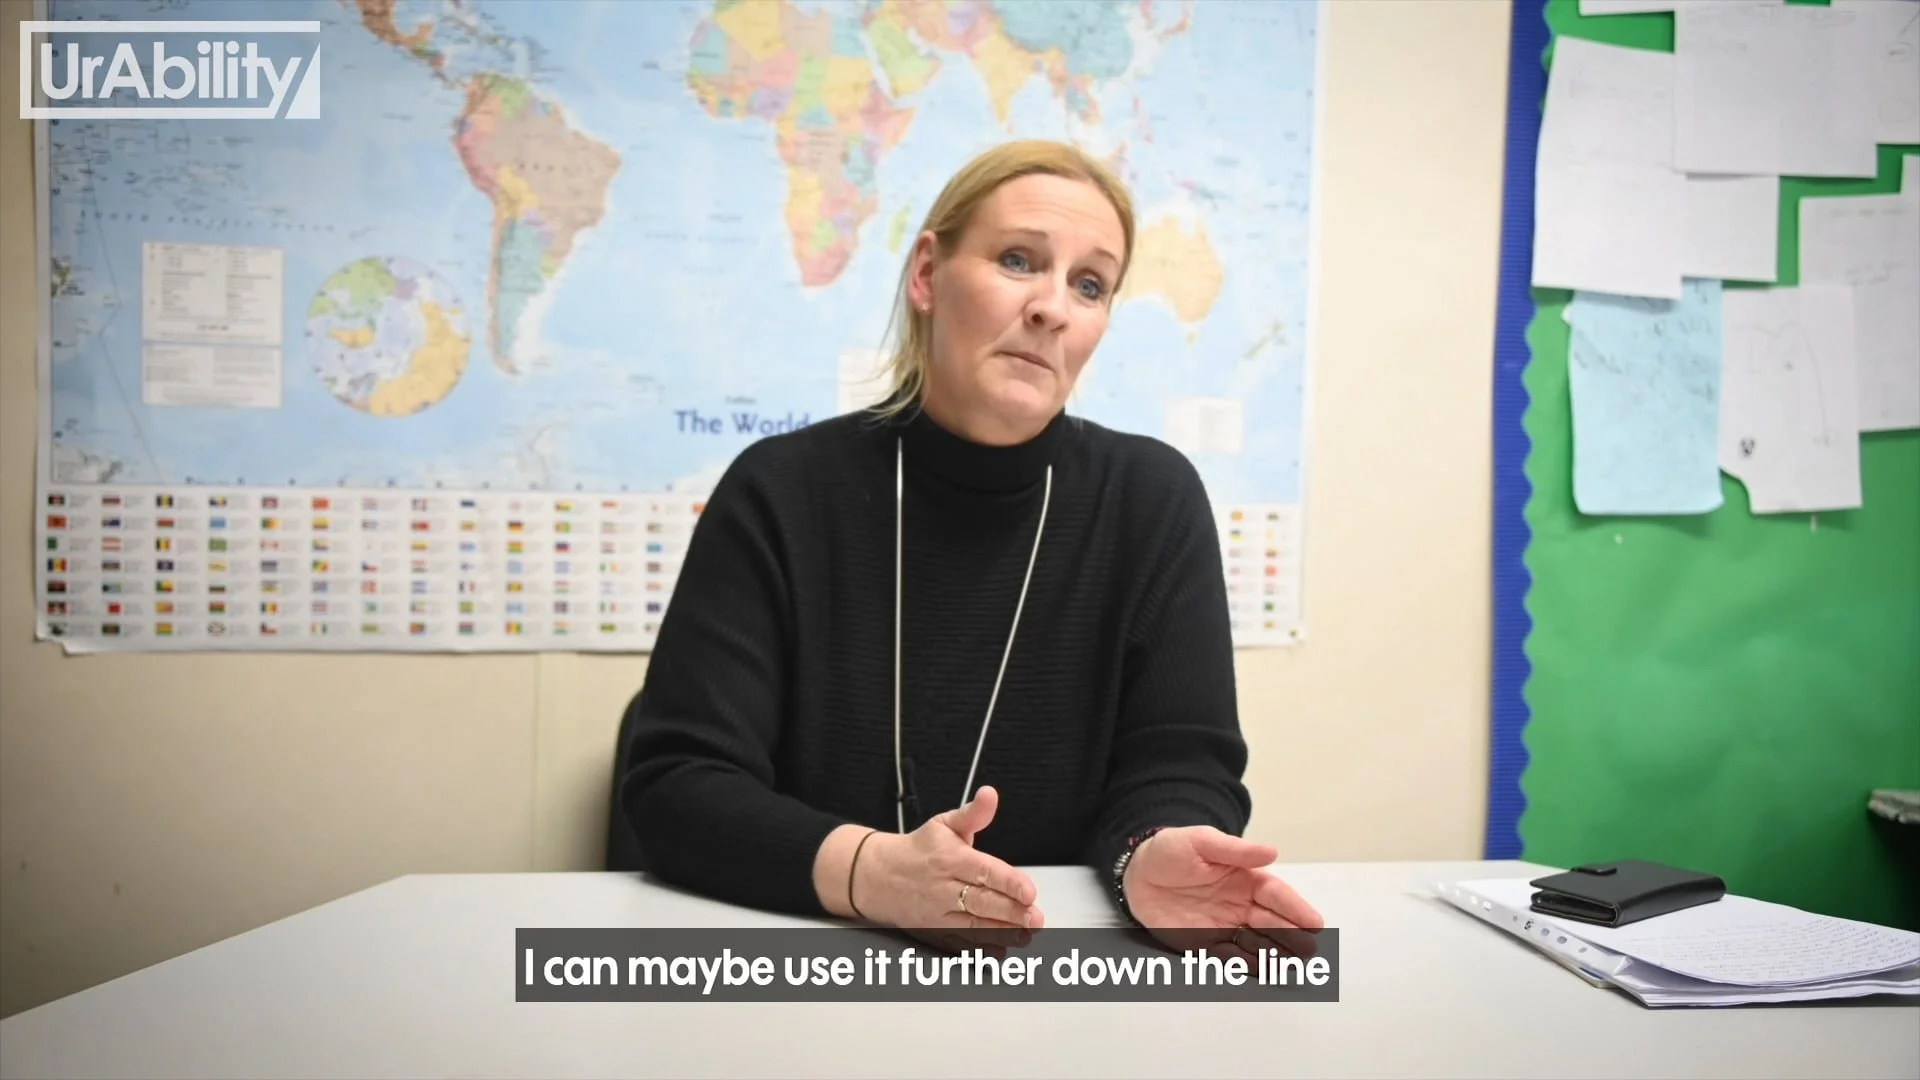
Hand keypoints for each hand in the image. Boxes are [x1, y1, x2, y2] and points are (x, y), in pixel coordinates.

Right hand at [853, 786, 1043, 952]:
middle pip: (981, 902)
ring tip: (1025, 935)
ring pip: (972, 926)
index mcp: (949, 858)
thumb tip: (990, 795)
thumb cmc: (918, 850)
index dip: (1008, 882)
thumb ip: (973, 813)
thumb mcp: (944, 824)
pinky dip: (979, 950)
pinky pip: (958, 944)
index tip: (1029, 891)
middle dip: (1011, 912)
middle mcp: (943, 887)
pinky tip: (999, 951)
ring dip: (1002, 933)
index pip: (983, 871)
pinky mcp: (934, 931)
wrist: (878, 875)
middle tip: (1035, 918)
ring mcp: (937, 913)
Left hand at [1121, 826, 1322, 962]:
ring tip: (1290, 965)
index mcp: (1244, 878)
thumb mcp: (1201, 841)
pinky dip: (1245, 966)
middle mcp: (1240, 905)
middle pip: (1272, 923)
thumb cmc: (1171, 851)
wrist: (1136, 874)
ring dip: (1274, 955)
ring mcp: (1224, 927)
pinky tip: (1262, 972)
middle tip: (1309, 950)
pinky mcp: (1203, 945)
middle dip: (1292, 937)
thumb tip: (1272, 852)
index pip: (1275, 894)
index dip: (1295, 908)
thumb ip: (1234, 850)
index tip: (1315, 922)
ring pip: (1256, 943)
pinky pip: (1228, 958)